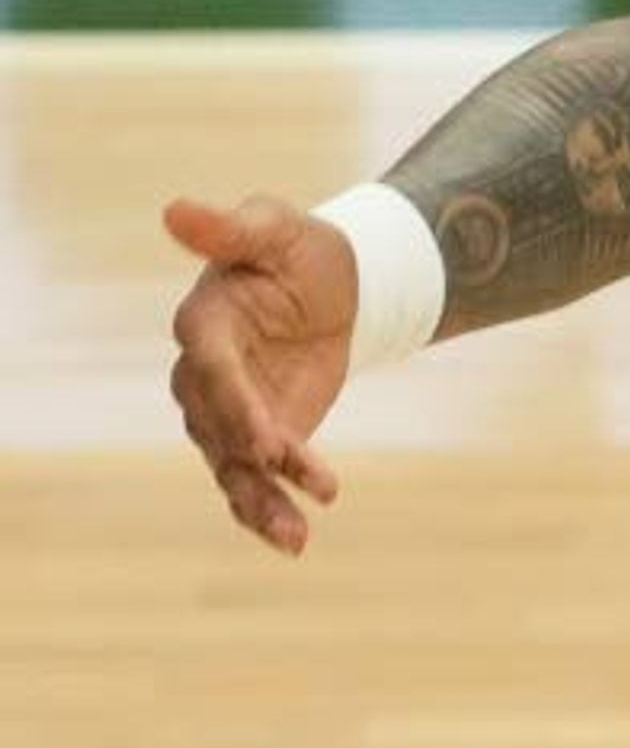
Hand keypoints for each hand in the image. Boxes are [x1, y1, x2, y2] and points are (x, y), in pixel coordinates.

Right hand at [162, 195, 359, 553]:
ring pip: (232, 464)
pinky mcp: (258, 436)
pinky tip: (296, 538)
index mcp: (206, 322)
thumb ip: (230, 229)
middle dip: (249, 452)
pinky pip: (254, 479)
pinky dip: (270, 508)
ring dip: (261, 500)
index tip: (267, 438)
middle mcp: (205, 374)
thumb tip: (175, 210)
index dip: (235, 402)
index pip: (211, 367)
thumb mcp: (275, 229)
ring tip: (296, 536)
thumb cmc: (299, 251)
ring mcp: (229, 412)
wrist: (336, 286)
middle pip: (216, 422)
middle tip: (286, 471)